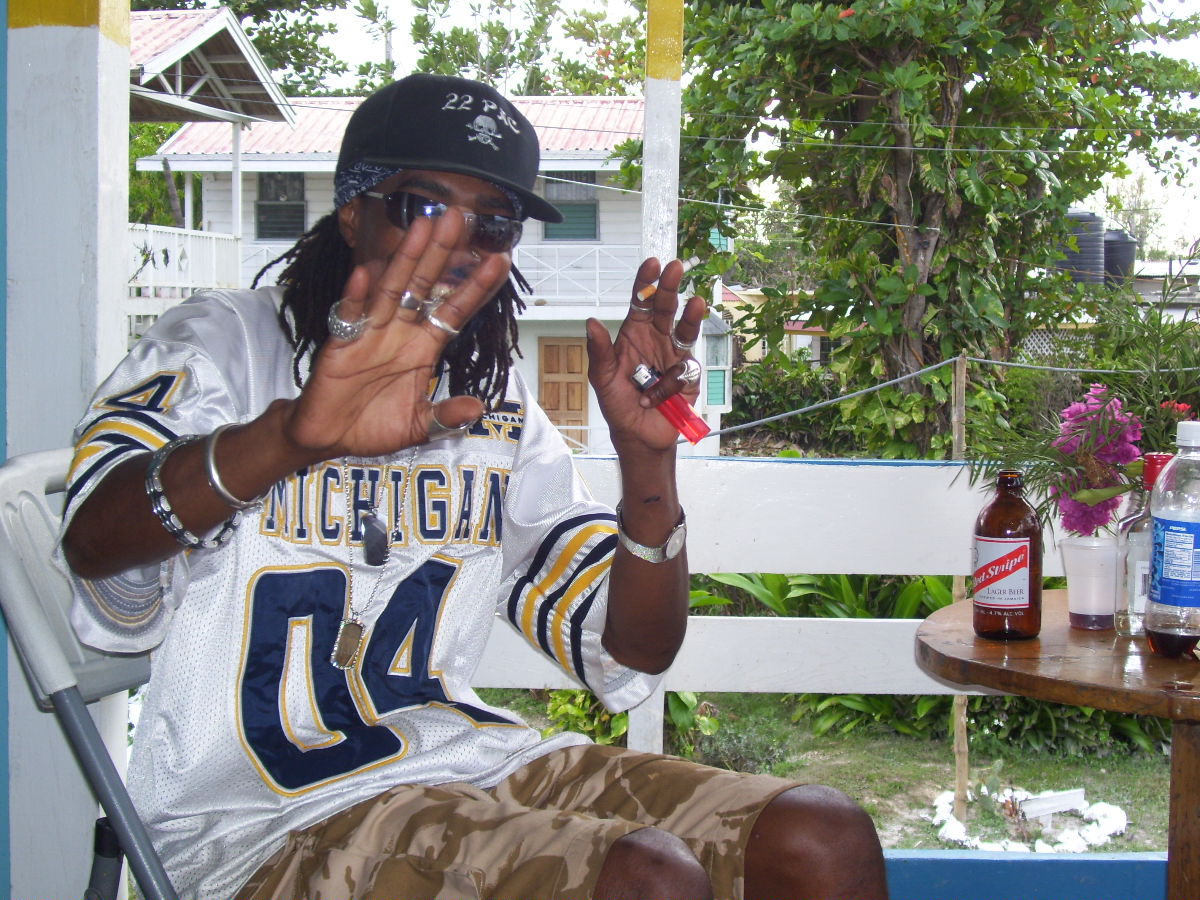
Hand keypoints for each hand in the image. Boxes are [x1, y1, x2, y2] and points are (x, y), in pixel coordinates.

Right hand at [281, 210, 510, 462]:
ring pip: (392, 289)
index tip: (500, 260)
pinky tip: (366, 273)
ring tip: (421, 227)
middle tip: (460, 218)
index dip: (476, 286)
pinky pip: (349, 316)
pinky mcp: (340, 343)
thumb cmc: (372, 426)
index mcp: (423, 347)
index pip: (455, 310)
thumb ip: (446, 415)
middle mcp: (400, 332)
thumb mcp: (418, 426)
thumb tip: (478, 408)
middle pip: (425, 286)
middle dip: (442, 253)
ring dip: (406, 259)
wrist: (328, 438)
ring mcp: (370, 333)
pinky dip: (356, 296)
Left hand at [586, 258, 707, 452]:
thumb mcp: (602, 378)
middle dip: (671, 287)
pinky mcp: (689, 375)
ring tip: (696, 302)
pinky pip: (685, 370)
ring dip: (691, 316)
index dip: (646, 282)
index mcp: (634, 334)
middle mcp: (656, 339)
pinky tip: (657, 396)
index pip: (640, 301)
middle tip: (676, 267)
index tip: (652, 262)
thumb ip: (599, 351)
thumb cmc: (617, 404)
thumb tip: (591, 322)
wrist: (637, 434)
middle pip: (666, 307)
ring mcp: (674, 355)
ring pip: (686, 329)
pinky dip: (671, 382)